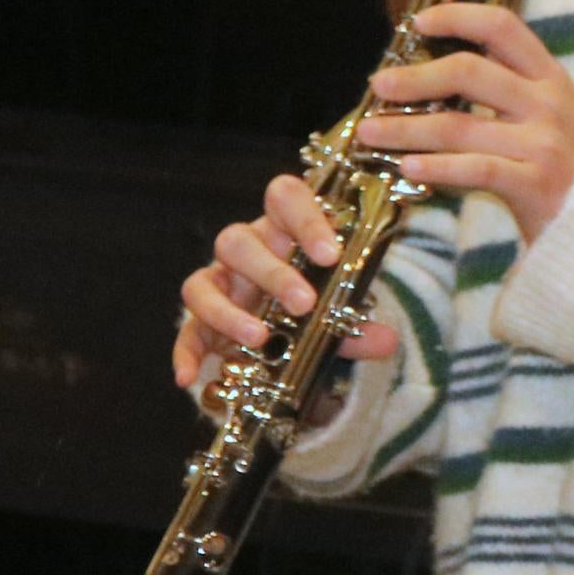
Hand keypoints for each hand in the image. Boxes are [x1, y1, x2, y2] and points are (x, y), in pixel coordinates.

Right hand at [172, 173, 399, 391]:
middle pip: (239, 241)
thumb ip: (356, 326)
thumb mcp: (336, 314)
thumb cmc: (311, 305)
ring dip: (229, 311)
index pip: (285, 198)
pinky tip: (189, 376)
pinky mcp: (199, 320)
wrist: (282, 335)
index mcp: (282, 231)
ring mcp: (217, 283)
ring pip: (204, 281)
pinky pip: (185, 332)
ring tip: (259, 338)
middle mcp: (245, 250)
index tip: (331, 254)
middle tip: (304, 304)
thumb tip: (388, 341)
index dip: (306, 219)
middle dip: (272, 272)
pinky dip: (184, 353)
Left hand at [349, 3, 573, 234]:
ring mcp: (543, 144)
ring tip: (370, 133)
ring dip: (406, 129)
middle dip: (415, 78)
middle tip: (379, 85)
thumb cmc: (562, 164)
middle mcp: (547, 103)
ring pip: (459, 126)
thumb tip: (432, 69)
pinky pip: (474, 170)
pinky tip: (406, 168)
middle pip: (469, 72)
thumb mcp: (546, 113)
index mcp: (550, 76)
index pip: (502, 26)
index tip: (419, 22)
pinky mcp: (535, 184)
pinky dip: (435, 167)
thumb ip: (505, 87)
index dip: (458, 16)